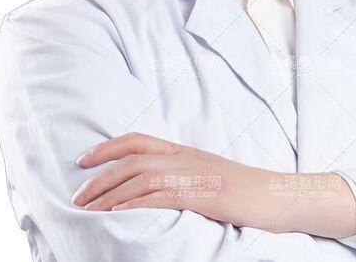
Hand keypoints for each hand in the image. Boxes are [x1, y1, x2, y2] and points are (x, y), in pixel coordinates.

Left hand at [71, 132, 285, 230]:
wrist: (279, 195)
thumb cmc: (246, 191)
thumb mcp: (209, 177)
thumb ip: (183, 176)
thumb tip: (153, 189)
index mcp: (185, 152)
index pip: (139, 141)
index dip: (108, 147)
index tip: (83, 160)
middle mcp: (186, 158)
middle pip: (133, 157)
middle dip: (100, 173)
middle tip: (76, 193)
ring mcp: (194, 174)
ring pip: (141, 175)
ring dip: (109, 192)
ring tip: (87, 208)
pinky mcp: (202, 194)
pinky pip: (160, 196)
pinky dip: (133, 203)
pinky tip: (116, 215)